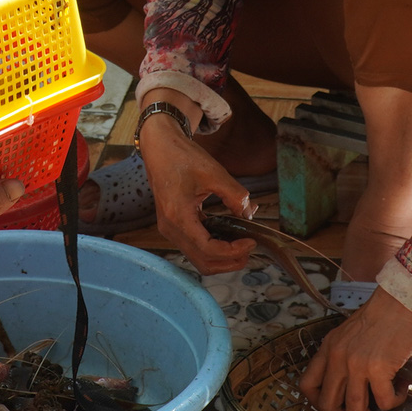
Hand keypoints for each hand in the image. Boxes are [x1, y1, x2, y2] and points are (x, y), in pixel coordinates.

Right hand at [138, 107, 257, 274]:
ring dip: (222, 257)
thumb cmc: (182, 157)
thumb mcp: (214, 172)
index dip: (233, 251)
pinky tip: (230, 234)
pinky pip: (195, 246)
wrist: (160, 148)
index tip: (251, 241)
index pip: (209, 250)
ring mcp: (170, 229)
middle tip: (250, 248)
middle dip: (230, 261)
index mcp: (178, 217)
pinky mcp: (173, 226)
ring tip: (242, 243)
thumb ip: (235, 195)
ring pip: (199, 258)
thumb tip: (249, 213)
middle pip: (203, 263)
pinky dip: (214, 246)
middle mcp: (170, 229)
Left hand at [298, 289, 411, 410]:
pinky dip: (395, 403)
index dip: (319, 404)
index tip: (335, 410)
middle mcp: (337, 358)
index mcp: (328, 348)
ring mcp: (355, 364)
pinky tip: (402, 390)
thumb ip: (346, 355)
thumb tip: (358, 387)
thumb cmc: (383, 314)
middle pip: (328, 405)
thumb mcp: (351, 333)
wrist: (402, 299)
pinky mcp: (378, 369)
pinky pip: (384, 401)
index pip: (307, 385)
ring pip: (354, 410)